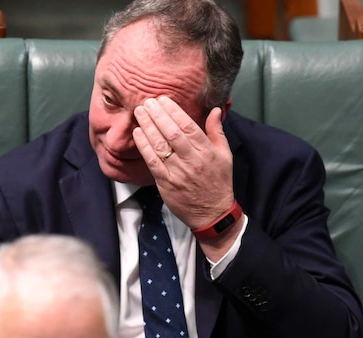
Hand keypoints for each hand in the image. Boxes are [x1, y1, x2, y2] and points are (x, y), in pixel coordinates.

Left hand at [132, 96, 234, 230]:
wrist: (212, 214)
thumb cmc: (219, 182)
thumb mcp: (225, 155)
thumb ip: (217, 131)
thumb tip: (215, 109)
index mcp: (207, 152)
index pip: (188, 126)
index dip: (174, 111)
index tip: (163, 99)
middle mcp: (192, 161)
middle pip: (172, 133)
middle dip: (157, 115)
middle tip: (147, 101)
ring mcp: (178, 173)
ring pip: (160, 145)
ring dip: (147, 127)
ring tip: (140, 112)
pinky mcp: (166, 184)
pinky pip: (152, 162)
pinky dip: (144, 146)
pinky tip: (138, 133)